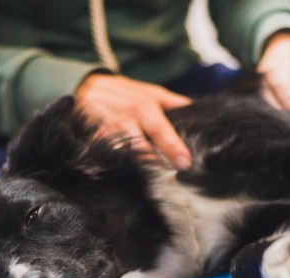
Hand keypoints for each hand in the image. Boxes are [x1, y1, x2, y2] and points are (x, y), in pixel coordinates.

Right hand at [74, 73, 192, 168]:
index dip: (173, 148)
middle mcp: (126, 120)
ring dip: (138, 168)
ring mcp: (107, 131)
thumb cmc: (127, 94)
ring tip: (149, 178)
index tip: (185, 163)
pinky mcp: (94, 141)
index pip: (160, 130)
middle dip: (155, 164)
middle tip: (168, 175)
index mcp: (144, 107)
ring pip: (125, 156)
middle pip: (142, 149)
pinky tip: (128, 174)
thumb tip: (198, 112)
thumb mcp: (153, 93)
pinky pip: (108, 159)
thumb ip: (175, 104)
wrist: (91, 87)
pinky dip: (119, 167)